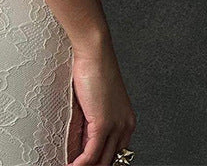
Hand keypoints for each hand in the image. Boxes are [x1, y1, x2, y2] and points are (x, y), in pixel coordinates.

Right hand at [67, 46, 136, 165]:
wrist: (94, 52)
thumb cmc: (93, 68)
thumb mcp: (92, 101)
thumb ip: (89, 123)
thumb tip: (80, 142)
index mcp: (126, 120)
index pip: (116, 152)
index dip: (101, 161)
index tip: (86, 163)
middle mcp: (125, 126)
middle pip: (111, 159)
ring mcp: (116, 126)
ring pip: (102, 161)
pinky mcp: (103, 124)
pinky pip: (91, 154)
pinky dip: (80, 164)